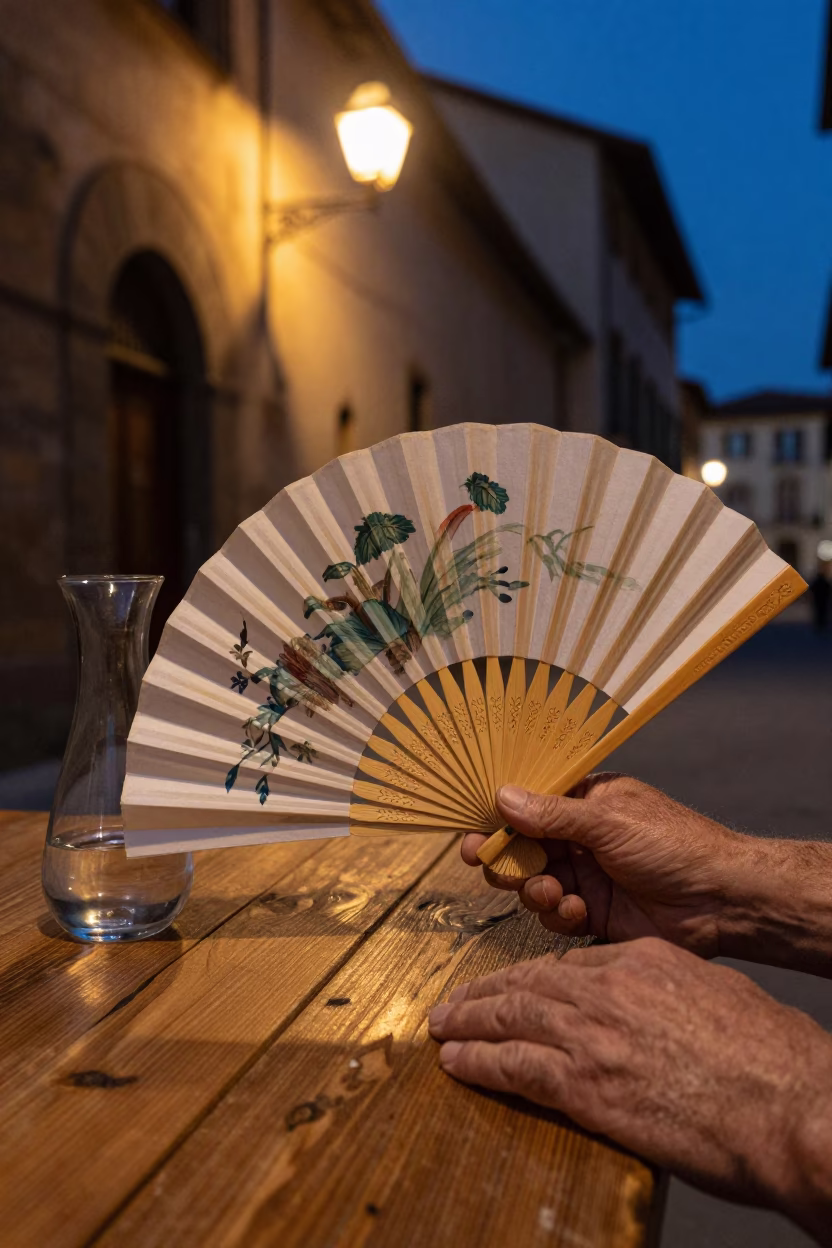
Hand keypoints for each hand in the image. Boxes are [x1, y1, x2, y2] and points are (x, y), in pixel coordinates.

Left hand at [429, 940, 831, 1240]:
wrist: (784, 1104)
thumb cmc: (768, 1056)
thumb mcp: (715, 995)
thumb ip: (671, 990)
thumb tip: (653, 1004)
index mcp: (641, 961)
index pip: (568, 965)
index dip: (531, 977)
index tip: (511, 986)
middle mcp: (607, 990)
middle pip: (528, 982)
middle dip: (485, 992)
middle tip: (455, 1002)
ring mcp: (591, 1035)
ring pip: (510, 1017)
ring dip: (468, 1022)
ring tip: (442, 1026)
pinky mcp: (583, 1085)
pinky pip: (513, 1067)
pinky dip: (478, 1063)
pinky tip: (455, 1062)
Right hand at [462, 774, 749, 955]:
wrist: (721, 901)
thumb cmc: (674, 845)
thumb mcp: (609, 822)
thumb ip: (553, 815)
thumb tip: (502, 797)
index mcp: (587, 803)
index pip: (530, 805)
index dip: (498, 820)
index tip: (472, 835)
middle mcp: (582, 838)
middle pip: (523, 848)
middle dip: (507, 860)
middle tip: (493, 867)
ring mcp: (587, 877)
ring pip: (534, 884)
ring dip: (534, 890)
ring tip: (550, 892)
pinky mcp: (595, 914)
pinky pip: (555, 915)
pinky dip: (557, 915)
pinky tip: (576, 913)